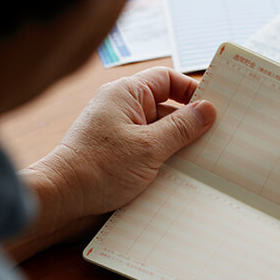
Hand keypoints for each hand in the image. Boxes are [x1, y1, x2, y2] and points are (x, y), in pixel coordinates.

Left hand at [12, 67, 214, 260]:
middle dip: (190, 124)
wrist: (63, 200)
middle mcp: (123, 110)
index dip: (191, 90)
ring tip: (203, 160)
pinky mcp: (122, 155)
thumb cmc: (97, 169)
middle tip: (216, 138)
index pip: (167, 79)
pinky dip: (168, 159)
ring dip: (180, 146)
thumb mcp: (149, 147)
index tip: (214, 108)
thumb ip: (181, 127)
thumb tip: (207, 110)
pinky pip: (153, 150)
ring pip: (162, 132)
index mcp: (126, 95)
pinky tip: (184, 174)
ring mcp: (122, 133)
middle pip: (168, 107)